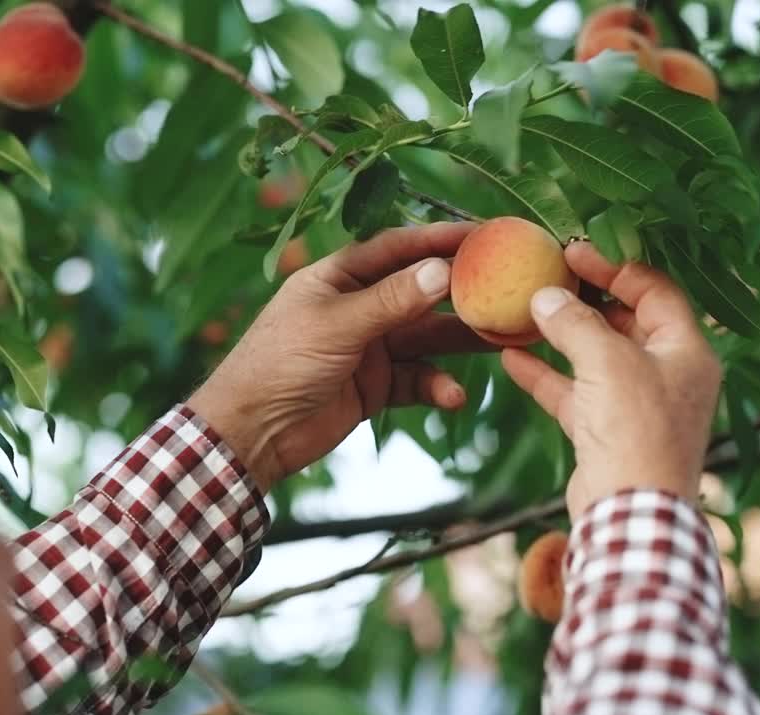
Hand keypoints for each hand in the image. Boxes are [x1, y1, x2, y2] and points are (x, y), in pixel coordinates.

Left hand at [190, 223, 488, 490]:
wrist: (252, 433)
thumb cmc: (280, 364)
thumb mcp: (337, 325)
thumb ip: (392, 300)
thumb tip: (442, 270)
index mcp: (339, 277)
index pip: (398, 248)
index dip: (439, 240)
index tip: (484, 236)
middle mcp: (358, 307)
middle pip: (421, 293)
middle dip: (462, 293)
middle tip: (507, 290)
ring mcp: (369, 348)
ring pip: (426, 338)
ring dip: (461, 341)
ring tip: (501, 341)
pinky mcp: (375, 387)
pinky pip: (417, 380)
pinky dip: (437, 386)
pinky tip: (453, 396)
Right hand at [500, 242, 721, 517]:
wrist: (630, 513)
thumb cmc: (635, 430)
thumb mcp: (607, 362)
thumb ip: (575, 323)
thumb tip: (546, 296)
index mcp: (687, 350)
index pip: (654, 289)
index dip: (614, 266)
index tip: (572, 252)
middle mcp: (668, 373)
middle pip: (625, 319)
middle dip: (584, 299)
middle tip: (545, 277)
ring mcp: (637, 403)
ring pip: (596, 356)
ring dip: (560, 335)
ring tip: (524, 311)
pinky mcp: (608, 430)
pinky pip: (575, 391)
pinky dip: (546, 374)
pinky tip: (510, 356)